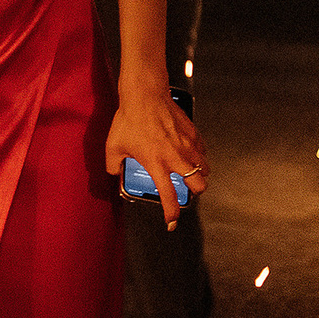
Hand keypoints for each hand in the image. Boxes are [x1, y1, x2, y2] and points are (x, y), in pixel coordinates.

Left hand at [108, 85, 207, 228]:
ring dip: (199, 174)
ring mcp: (188, 146)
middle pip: (199, 186)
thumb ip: (113, 164)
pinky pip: (203, 151)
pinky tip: (188, 152)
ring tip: (188, 172)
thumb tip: (114, 172)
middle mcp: (176, 158)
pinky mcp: (194, 134)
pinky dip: (199, 156)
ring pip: (205, 170)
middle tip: (186, 189)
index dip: (171, 213)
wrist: (144, 95)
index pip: (168, 196)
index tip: (172, 222)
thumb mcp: (113, 145)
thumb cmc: (128, 120)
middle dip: (195, 192)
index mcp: (156, 164)